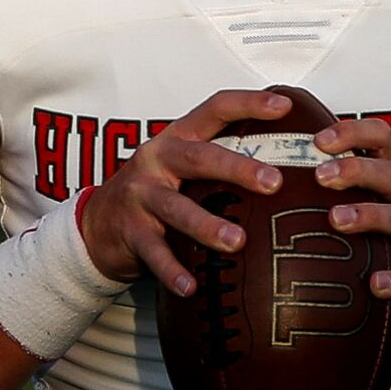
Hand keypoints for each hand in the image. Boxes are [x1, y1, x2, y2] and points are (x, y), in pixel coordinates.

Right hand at [79, 89, 294, 295]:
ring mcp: (140, 195)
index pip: (215, 109)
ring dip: (208, 225)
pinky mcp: (128, 231)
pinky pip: (154, 252)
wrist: (96, 225)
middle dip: (238, 168)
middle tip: (274, 182)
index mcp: (178, 137)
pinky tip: (192, 286)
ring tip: (238, 242)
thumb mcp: (184, 166)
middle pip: (199, 157)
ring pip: (177, 208)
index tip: (284, 107)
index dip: (248, 103)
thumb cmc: (157, 190)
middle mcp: (157, 159)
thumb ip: (224, 159)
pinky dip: (173, 270)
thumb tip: (294, 165)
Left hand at [312, 118, 390, 334]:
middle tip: (321, 177)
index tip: (318, 141)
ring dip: (371, 216)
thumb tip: (270, 168)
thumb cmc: (384, 235)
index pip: (384, 138)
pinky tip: (376, 283)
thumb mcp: (368, 202)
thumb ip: (336, 187)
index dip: (354, 133)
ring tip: (337, 219)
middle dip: (358, 171)